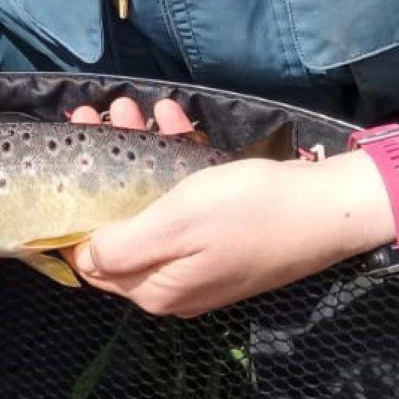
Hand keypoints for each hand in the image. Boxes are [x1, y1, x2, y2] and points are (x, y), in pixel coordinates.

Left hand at [67, 95, 391, 315]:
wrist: (330, 208)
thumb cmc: (248, 212)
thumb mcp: (175, 225)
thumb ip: (121, 247)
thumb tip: (81, 257)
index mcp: (156, 290)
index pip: (92, 263)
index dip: (74, 211)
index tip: (68, 160)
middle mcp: (175, 283)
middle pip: (121, 227)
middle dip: (104, 170)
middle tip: (96, 117)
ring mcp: (203, 260)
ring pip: (153, 205)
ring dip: (139, 154)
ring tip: (130, 108)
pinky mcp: (226, 237)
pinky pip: (186, 200)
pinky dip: (176, 161)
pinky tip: (174, 121)